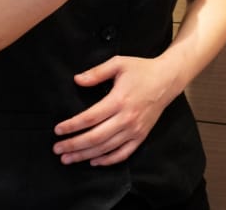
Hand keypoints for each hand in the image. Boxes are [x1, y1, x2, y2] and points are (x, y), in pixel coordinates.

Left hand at [52, 55, 180, 165]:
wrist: (168, 79)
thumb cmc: (142, 70)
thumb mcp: (118, 63)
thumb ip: (96, 72)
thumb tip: (77, 80)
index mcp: (118, 100)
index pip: (89, 118)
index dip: (71, 126)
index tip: (57, 130)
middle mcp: (126, 118)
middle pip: (95, 137)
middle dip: (73, 145)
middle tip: (57, 149)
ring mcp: (135, 129)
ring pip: (106, 148)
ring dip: (85, 155)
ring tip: (68, 158)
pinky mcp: (141, 135)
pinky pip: (123, 153)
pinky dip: (108, 160)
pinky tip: (94, 161)